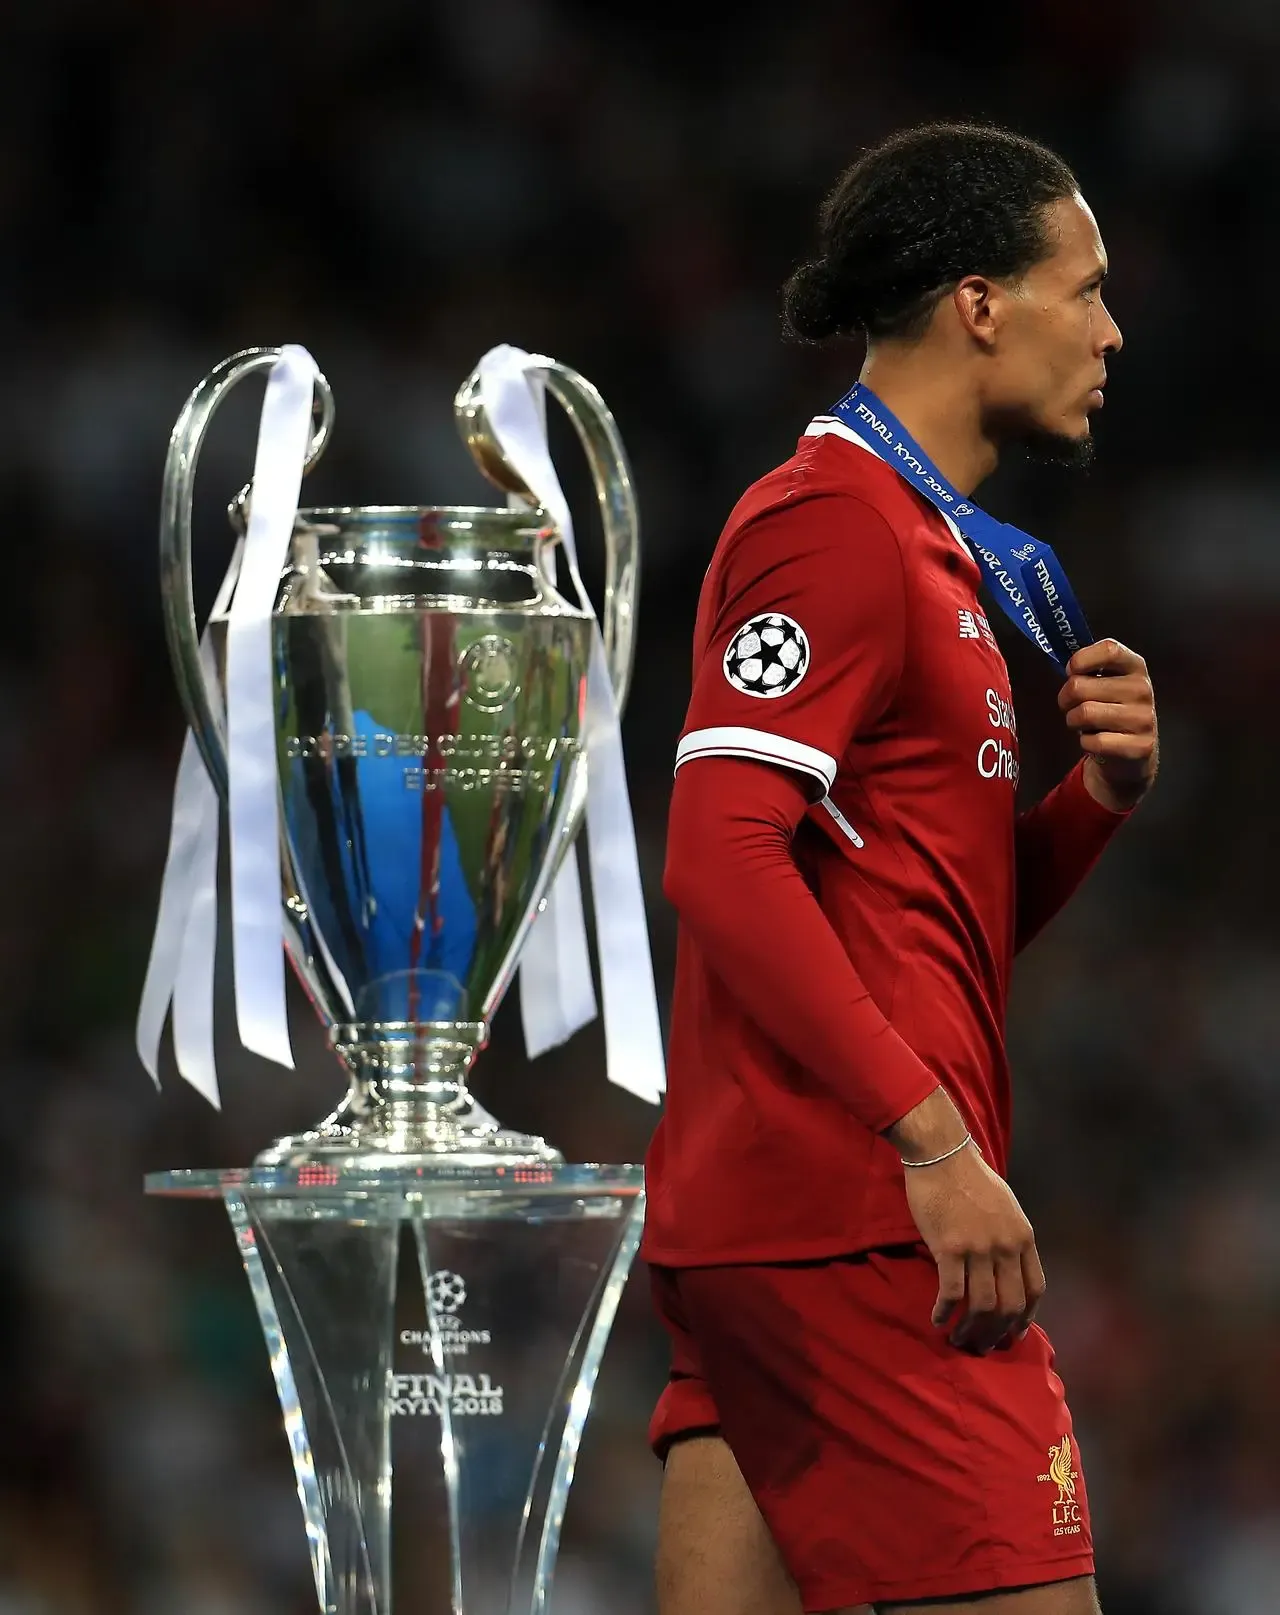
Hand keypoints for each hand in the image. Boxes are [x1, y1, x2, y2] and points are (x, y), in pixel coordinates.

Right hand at [886, 1089, 1045, 1353]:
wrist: (942, 1155)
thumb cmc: (970, 1177)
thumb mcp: (1005, 1207)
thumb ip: (1010, 1237)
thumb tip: (1007, 1269)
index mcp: (1023, 1236)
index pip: (1035, 1290)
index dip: (1025, 1318)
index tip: (1013, 1333)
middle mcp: (1006, 1246)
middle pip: (1009, 1305)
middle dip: (997, 1333)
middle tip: (982, 1346)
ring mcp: (979, 1248)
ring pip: (982, 1305)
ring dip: (970, 1329)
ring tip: (957, 1339)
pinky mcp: (949, 1247)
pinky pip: (951, 1292)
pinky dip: (944, 1311)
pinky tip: (937, 1319)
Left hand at [1058, 639, 1157, 811]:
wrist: (1133, 752)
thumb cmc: (1110, 710)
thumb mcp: (1107, 683)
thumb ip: (1090, 670)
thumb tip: (1070, 668)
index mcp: (1135, 667)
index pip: (1109, 650)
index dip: (1080, 659)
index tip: (1071, 671)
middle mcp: (1143, 689)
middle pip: (1080, 686)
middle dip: (1065, 698)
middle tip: (1071, 706)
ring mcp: (1144, 718)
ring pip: (1084, 713)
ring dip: (1074, 721)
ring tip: (1084, 724)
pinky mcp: (1140, 746)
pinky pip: (1093, 741)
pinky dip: (1086, 743)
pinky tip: (1096, 741)